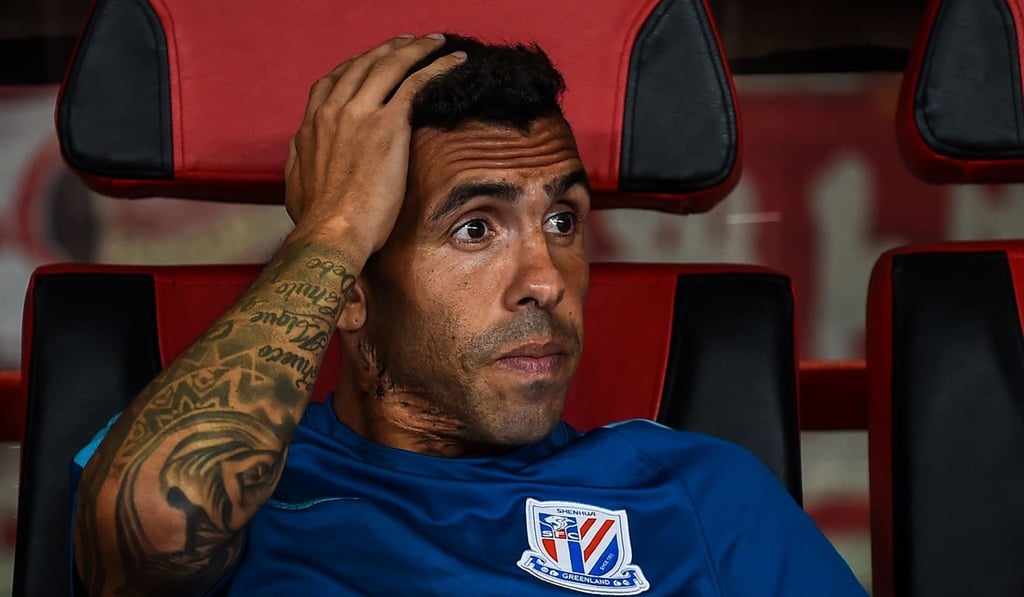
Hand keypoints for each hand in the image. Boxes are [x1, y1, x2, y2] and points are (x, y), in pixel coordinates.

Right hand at [284, 34, 465, 260]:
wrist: (331, 232)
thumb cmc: (317, 221)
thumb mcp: (295, 182)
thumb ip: (299, 157)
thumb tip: (300, 147)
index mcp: (311, 125)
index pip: (332, 82)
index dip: (354, 67)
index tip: (370, 62)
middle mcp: (333, 111)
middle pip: (363, 65)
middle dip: (388, 50)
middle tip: (409, 42)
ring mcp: (359, 114)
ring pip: (390, 66)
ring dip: (416, 49)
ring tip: (436, 42)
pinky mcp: (387, 124)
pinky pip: (415, 83)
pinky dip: (435, 66)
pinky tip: (452, 61)